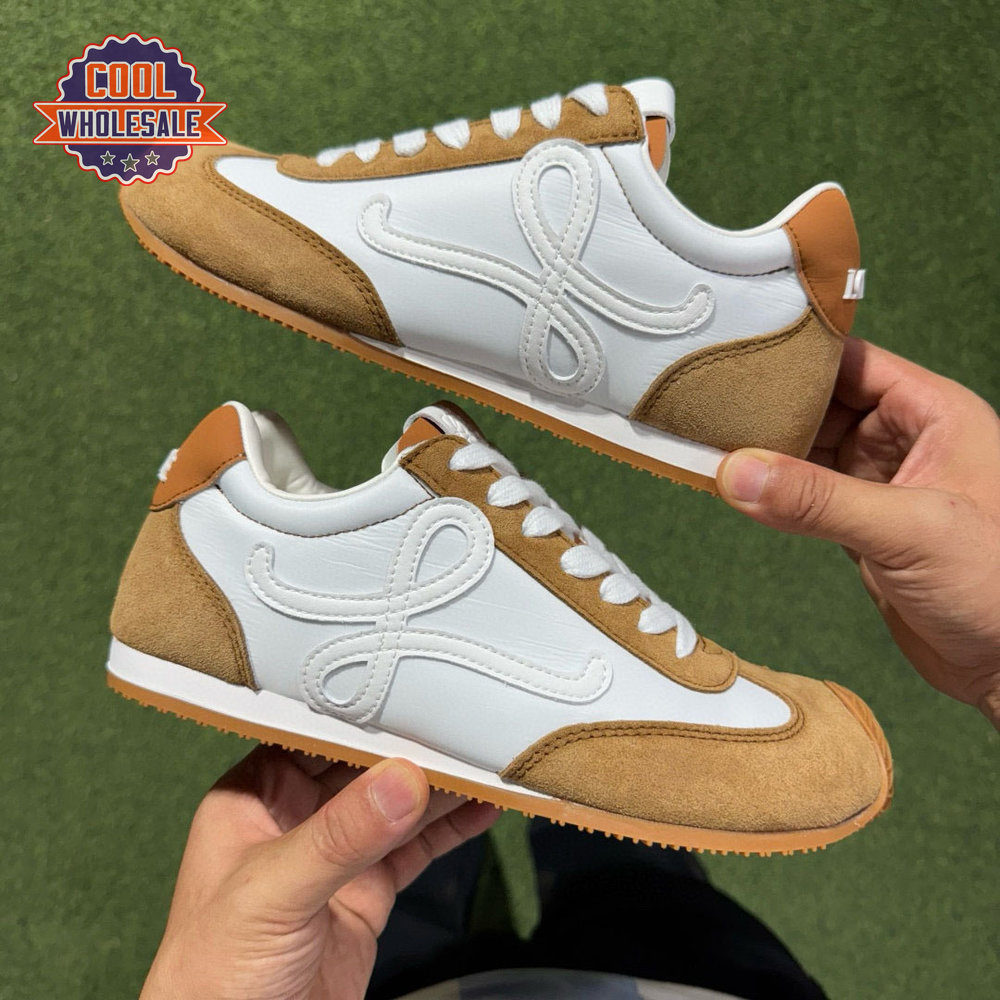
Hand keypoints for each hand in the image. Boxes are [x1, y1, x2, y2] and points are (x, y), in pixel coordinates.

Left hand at [141, 745, 498, 999]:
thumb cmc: (214, 973)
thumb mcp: (274, 892)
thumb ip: (340, 836)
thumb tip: (404, 779)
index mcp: (254, 795)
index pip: (312, 734)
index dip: (360, 711)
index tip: (412, 686)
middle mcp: (295, 816)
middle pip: (363, 766)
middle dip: (412, 746)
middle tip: (464, 723)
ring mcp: (335, 857)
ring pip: (396, 806)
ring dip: (441, 786)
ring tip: (487, 760)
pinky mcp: (367, 893)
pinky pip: (415, 849)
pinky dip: (450, 829)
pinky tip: (481, 809)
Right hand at [716, 338, 999, 726]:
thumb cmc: (999, 586)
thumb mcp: (909, 530)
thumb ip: (818, 500)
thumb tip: (734, 473)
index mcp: (934, 413)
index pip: (852, 363)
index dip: (797, 358)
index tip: (737, 357)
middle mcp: (905, 440)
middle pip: (821, 403)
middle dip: (770, 407)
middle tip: (708, 405)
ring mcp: (880, 483)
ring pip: (809, 449)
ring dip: (766, 451)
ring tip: (709, 443)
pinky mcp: (861, 525)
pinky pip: (806, 494)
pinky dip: (772, 492)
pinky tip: (737, 487)